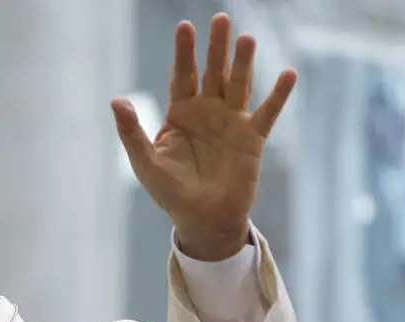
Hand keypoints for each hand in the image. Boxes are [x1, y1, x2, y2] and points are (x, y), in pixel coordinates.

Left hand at [112, 13, 295, 260]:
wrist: (203, 220)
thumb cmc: (171, 193)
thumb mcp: (145, 163)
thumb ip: (131, 132)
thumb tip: (116, 101)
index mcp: (180, 114)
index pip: (183, 76)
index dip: (184, 52)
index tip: (185, 27)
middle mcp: (208, 112)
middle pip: (212, 72)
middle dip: (216, 47)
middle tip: (221, 19)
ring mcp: (232, 122)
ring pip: (238, 85)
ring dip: (243, 63)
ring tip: (246, 39)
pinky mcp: (253, 139)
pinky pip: (268, 113)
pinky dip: (278, 94)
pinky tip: (288, 73)